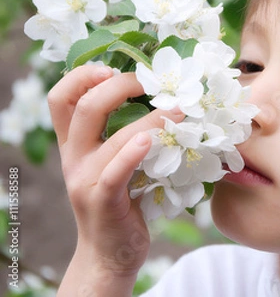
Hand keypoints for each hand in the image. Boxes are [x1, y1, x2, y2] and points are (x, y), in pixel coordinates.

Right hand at [48, 65, 183, 294]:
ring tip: (178, 108)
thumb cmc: (122, 200)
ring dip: (149, 118)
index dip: (82, 75)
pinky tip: (153, 140)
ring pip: (110, 137)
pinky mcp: (103, 201)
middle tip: (151, 81)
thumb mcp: (115, 162)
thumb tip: (164, 97)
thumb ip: (125, 133)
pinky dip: (132, 152)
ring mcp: (85, 180)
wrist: (110, 252)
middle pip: (83, 108)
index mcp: (74, 144)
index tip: (113, 66)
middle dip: (119, 85)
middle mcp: (73, 158)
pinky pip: (115, 172)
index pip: (61, 98)